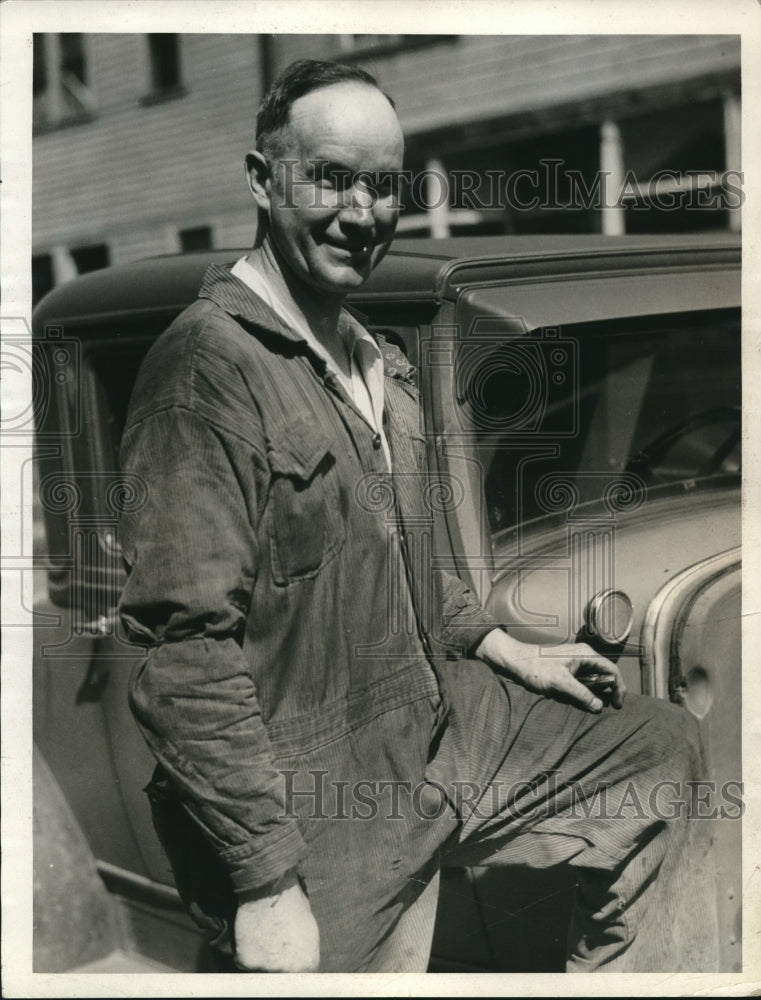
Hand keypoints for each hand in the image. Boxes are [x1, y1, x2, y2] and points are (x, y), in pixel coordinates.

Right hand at [234, 873, 319, 971]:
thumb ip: (304, 951)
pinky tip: (250, 933)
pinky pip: (243, 963)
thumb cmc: (291, 902)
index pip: (298, 980)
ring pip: (260, 971)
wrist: (270, 889)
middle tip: (271, 945)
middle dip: (275, 966)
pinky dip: (245, 951)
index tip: (284, 962)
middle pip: (278, 978)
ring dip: (259, 959)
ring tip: (261, 934)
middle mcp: (289, 972)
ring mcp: (267, 969)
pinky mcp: (247, 963)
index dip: (289, 969)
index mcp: (308, 965)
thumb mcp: (308, 929)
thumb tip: (300, 961)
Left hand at [475, 629, 625, 712]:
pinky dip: (586, 690)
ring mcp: (576, 661)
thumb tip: (600, 706)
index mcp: (586, 654)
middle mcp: (584, 656)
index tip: (618, 705)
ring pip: (595, 678)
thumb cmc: (537, 668)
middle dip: (610, 691)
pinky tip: (583, 700)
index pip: (613, 670)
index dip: (619, 688)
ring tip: (595, 706)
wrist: (516, 661)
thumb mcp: (561, 683)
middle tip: (609, 708)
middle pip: (606, 674)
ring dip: (597, 692)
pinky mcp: (568, 668)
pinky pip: (584, 680)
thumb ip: (582, 694)